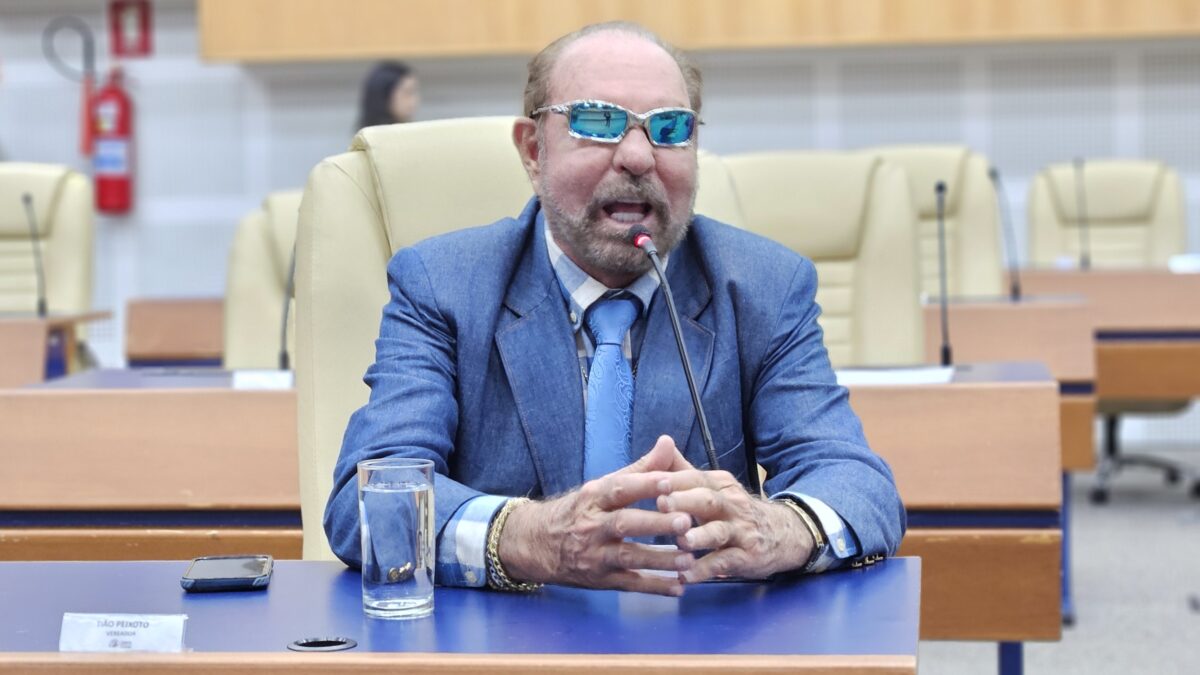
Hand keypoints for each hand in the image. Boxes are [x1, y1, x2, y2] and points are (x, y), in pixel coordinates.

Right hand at [497, 435, 697, 595]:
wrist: (535, 545)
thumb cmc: (578, 511)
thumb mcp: (600, 487)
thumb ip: (639, 468)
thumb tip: (668, 442)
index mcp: (593, 498)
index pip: (619, 488)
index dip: (643, 484)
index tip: (670, 480)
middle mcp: (591, 526)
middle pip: (623, 524)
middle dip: (654, 523)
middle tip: (685, 521)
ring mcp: (594, 555)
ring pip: (628, 557)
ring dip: (659, 559)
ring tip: (689, 559)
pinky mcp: (600, 580)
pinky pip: (629, 584)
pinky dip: (654, 587)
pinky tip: (678, 587)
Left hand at [655, 460, 814, 583]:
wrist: (783, 534)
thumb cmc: (736, 511)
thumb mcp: (715, 488)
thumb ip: (685, 471)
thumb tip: (661, 443)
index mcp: (720, 484)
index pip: (695, 478)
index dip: (674, 480)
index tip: (651, 481)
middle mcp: (732, 504)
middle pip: (708, 500)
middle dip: (684, 501)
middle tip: (661, 504)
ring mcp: (741, 531)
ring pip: (719, 532)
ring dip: (700, 536)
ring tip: (680, 542)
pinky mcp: (747, 556)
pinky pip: (725, 563)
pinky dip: (705, 570)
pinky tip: (686, 577)